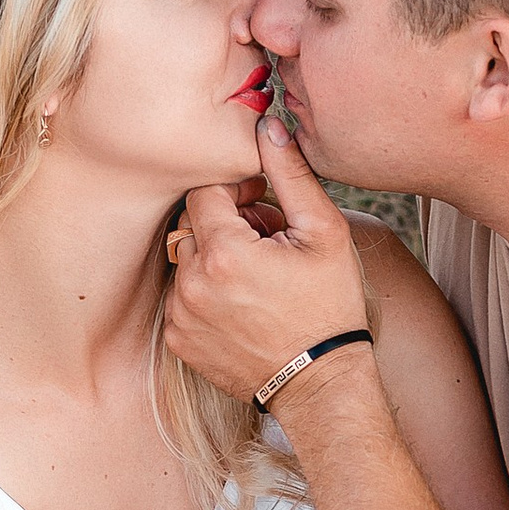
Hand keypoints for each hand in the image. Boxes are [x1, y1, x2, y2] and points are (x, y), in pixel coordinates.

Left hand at [165, 115, 366, 405]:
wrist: (320, 384)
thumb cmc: (330, 306)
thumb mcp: (323, 233)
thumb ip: (290, 174)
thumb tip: (266, 125)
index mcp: (223, 251)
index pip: (205, 191)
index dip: (235, 192)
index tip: (262, 208)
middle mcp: (191, 283)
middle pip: (192, 224)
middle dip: (225, 225)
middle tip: (267, 245)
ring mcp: (181, 316)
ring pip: (187, 260)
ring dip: (215, 260)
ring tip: (257, 280)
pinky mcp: (178, 341)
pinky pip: (181, 297)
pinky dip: (206, 294)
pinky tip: (242, 308)